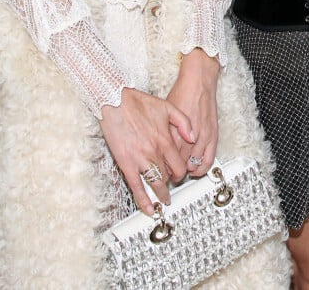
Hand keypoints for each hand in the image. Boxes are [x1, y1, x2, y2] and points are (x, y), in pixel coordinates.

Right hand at [99, 88, 194, 214]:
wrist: (115, 101)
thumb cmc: (137, 103)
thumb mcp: (167, 107)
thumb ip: (183, 122)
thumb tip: (192, 138)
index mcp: (165, 139)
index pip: (179, 165)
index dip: (181, 172)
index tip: (180, 174)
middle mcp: (154, 152)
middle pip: (169, 176)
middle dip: (172, 183)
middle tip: (171, 187)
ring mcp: (140, 159)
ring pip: (155, 183)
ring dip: (160, 194)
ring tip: (162, 200)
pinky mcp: (126, 163)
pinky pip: (136, 187)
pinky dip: (143, 200)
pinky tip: (147, 208)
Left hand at [167, 48, 219, 176]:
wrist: (199, 81)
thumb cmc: (182, 92)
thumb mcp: (165, 112)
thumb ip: (163, 130)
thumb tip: (157, 145)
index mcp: (174, 131)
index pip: (166, 157)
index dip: (161, 167)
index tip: (158, 170)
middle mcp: (188, 136)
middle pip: (178, 163)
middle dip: (172, 173)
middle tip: (167, 176)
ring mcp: (202, 137)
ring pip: (192, 164)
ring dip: (186, 172)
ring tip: (180, 174)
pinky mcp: (213, 136)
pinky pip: (208, 159)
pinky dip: (202, 168)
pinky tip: (196, 171)